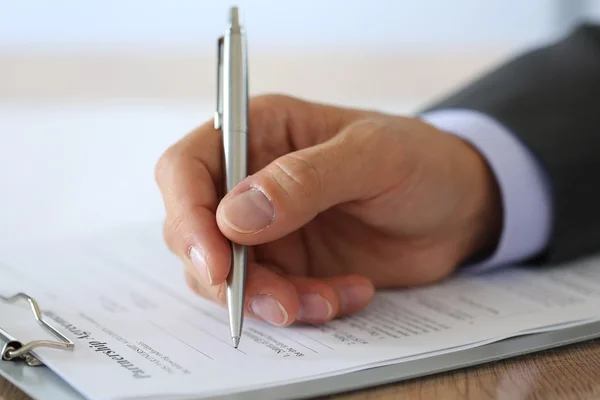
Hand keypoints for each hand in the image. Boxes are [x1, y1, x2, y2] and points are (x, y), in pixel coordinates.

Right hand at [155, 94, 501, 325]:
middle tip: (279, 300)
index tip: (216, 263)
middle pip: (195, 231)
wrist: (459, 208)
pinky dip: (303, 307)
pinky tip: (349, 294)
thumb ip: (305, 180)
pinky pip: (270, 297)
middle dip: (228, 275)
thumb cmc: (421, 162)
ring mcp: (268, 227)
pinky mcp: (290, 264)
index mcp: (261, 132)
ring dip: (268, 299)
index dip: (188, 216)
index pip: (187, 168)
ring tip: (324, 300)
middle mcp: (251, 180)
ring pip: (226, 275)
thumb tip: (235, 216)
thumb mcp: (374, 157)